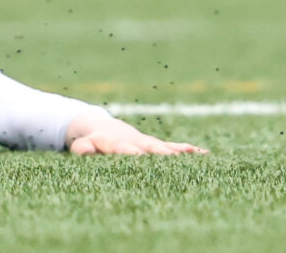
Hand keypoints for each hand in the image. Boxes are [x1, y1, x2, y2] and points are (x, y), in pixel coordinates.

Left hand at [65, 113, 205, 155]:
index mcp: (118, 144)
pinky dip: (187, 150)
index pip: (125, 148)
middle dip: (160, 153)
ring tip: (196, 156)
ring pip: (165, 148)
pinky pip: (173, 148)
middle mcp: (136, 142)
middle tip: (171, 157)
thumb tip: (81, 149)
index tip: (138, 154)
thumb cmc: (92, 142)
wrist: (103, 127)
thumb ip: (83, 148)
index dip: (130, 151)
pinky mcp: (157, 147)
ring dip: (178, 152)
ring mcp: (148, 144)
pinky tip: (204, 154)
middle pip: (151, 148)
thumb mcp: (83, 144)